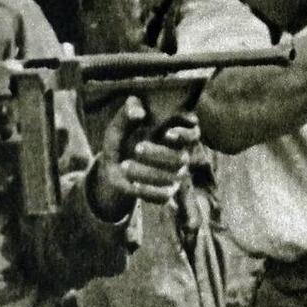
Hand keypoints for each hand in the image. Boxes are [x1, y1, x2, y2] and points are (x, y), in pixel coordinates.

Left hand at [89, 96, 200, 216]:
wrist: (113, 163)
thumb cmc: (123, 135)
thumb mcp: (122, 121)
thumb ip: (129, 110)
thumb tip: (138, 113)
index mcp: (175, 134)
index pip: (193, 134)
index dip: (185, 135)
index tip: (166, 133)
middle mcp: (179, 155)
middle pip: (180, 158)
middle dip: (159, 154)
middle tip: (136, 148)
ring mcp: (174, 175)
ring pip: (172, 177)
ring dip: (148, 172)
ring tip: (124, 166)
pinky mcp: (165, 191)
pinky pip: (163, 195)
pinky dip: (148, 191)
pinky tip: (132, 185)